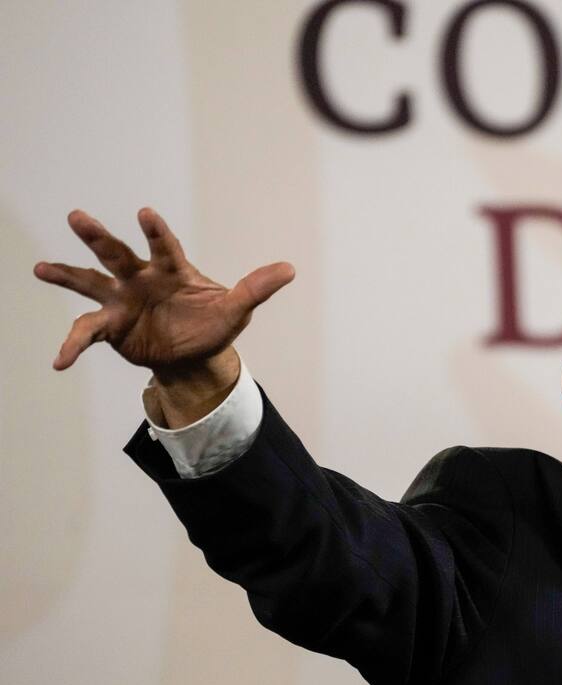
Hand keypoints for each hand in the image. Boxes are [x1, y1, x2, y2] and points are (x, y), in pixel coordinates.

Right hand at [34, 208, 293, 373]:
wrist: (193, 355)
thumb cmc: (213, 324)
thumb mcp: (236, 310)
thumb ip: (256, 289)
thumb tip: (290, 269)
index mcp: (172, 270)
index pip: (164, 247)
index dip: (156, 231)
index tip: (145, 214)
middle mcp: (141, 278)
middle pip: (117, 254)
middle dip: (97, 237)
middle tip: (76, 216)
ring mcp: (122, 301)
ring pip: (90, 283)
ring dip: (66, 275)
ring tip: (40, 268)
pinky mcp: (110, 326)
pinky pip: (86, 332)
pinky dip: (72, 346)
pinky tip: (59, 362)